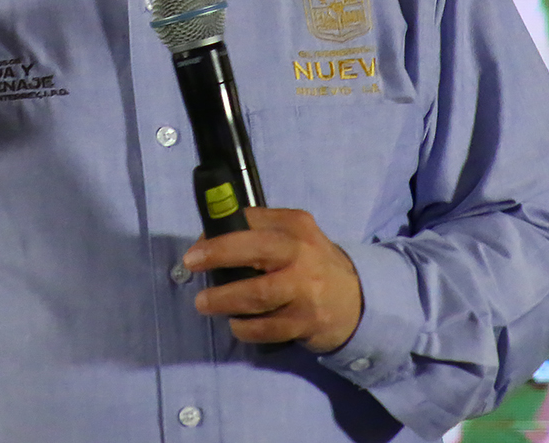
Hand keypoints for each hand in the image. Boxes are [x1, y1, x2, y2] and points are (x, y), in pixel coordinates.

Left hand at [183, 207, 363, 351]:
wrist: (357, 301)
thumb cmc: (311, 264)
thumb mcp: (295, 237)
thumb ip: (259, 232)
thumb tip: (207, 240)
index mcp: (296, 226)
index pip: (251, 220)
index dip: (218, 233)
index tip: (197, 247)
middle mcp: (303, 255)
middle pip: (255, 251)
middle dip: (218, 255)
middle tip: (191, 264)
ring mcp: (306, 291)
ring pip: (258, 295)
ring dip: (224, 299)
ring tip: (204, 303)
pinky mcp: (306, 322)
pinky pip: (266, 328)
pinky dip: (244, 328)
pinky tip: (235, 325)